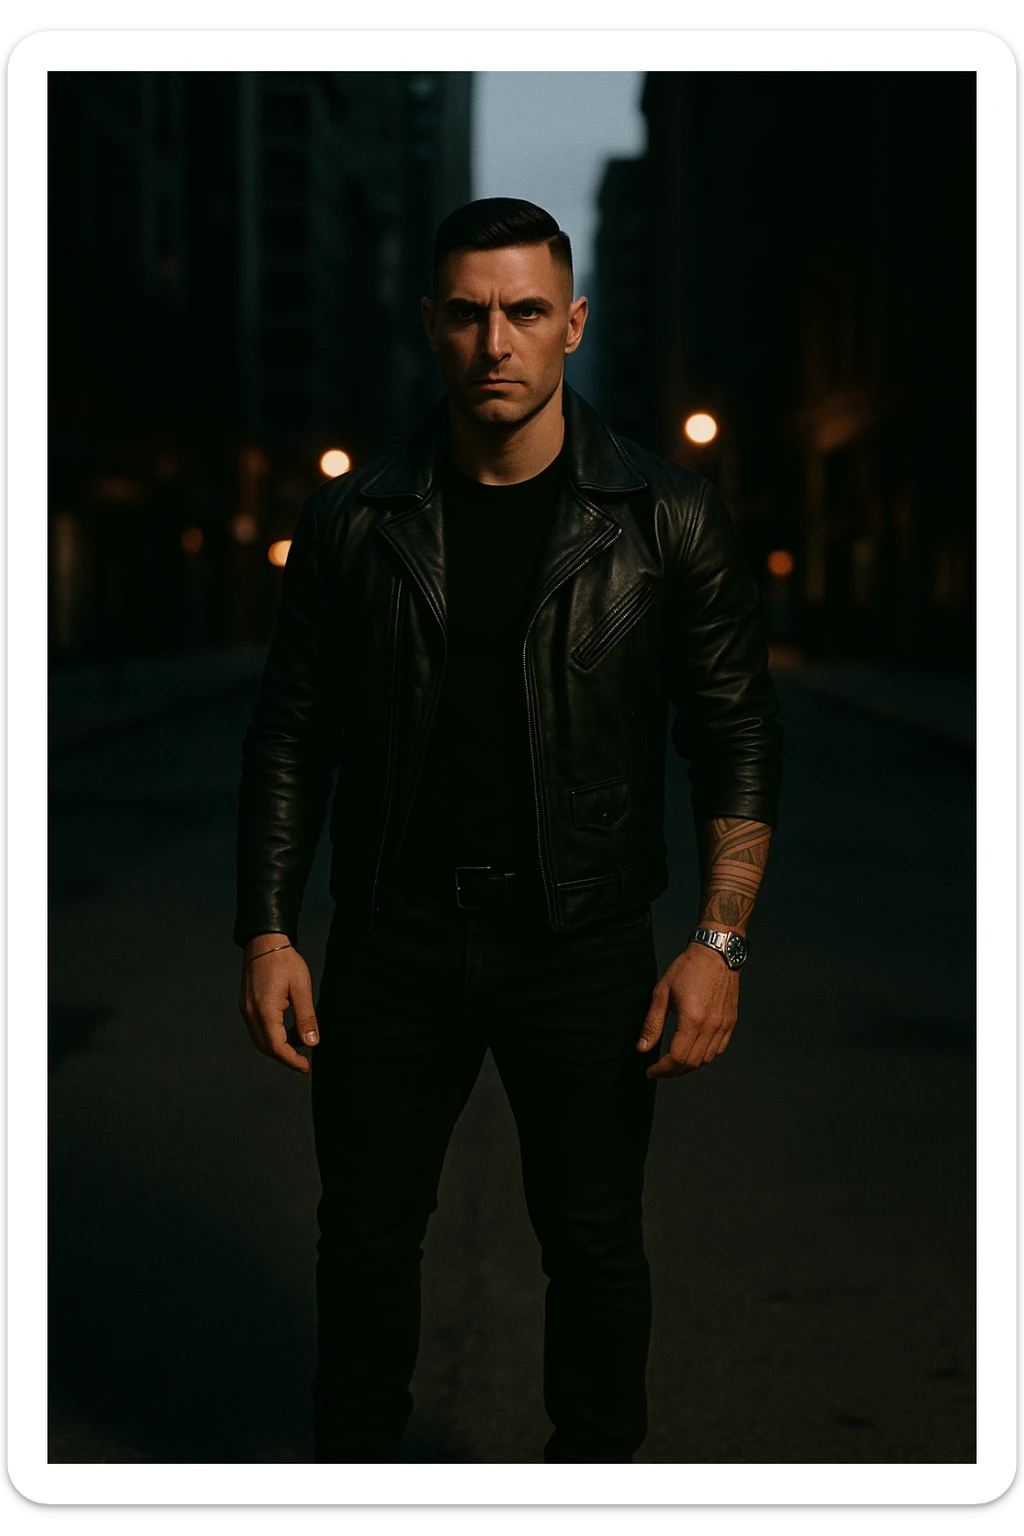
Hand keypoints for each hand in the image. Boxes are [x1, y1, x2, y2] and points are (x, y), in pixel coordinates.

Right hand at [239, 935, 318, 1073]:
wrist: (264, 942)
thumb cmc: (285, 961)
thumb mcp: (301, 988)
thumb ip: (306, 1018)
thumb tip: (311, 1043)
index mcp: (265, 1011)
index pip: (277, 1047)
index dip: (291, 1060)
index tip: (305, 1066)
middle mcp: (251, 1014)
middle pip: (266, 1047)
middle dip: (285, 1056)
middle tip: (303, 1060)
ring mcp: (246, 1010)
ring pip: (260, 1039)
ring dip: (278, 1046)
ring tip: (299, 1042)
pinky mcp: (246, 1005)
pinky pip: (257, 1028)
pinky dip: (271, 1035)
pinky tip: (287, 1029)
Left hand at [636, 941, 739, 1079]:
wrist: (716, 953)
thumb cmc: (687, 968)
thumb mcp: (662, 993)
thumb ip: (652, 1024)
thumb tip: (642, 1048)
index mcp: (692, 1020)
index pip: (677, 1058)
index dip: (662, 1069)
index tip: (650, 1071)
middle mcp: (711, 1026)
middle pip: (692, 1063)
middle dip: (673, 1071)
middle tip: (659, 1070)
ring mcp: (724, 1025)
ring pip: (706, 1059)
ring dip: (689, 1066)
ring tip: (673, 1063)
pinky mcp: (731, 1022)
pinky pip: (719, 1049)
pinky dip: (705, 1056)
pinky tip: (693, 1052)